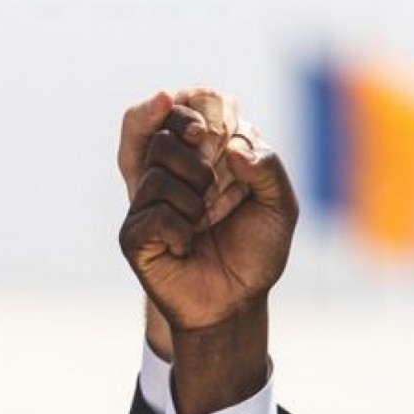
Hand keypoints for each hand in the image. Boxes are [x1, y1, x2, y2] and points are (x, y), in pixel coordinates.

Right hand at [119, 89, 298, 332]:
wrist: (237, 303)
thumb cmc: (255, 251)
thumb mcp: (279, 205)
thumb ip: (268, 166)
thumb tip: (232, 148)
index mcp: (197, 157)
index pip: (177, 112)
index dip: (186, 109)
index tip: (205, 127)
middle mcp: (166, 175)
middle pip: (161, 135)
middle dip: (193, 155)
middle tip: (212, 182)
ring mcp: (146, 204)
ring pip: (156, 172)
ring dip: (194, 197)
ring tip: (205, 221)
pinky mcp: (134, 235)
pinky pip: (153, 213)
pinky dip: (180, 227)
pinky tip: (187, 245)